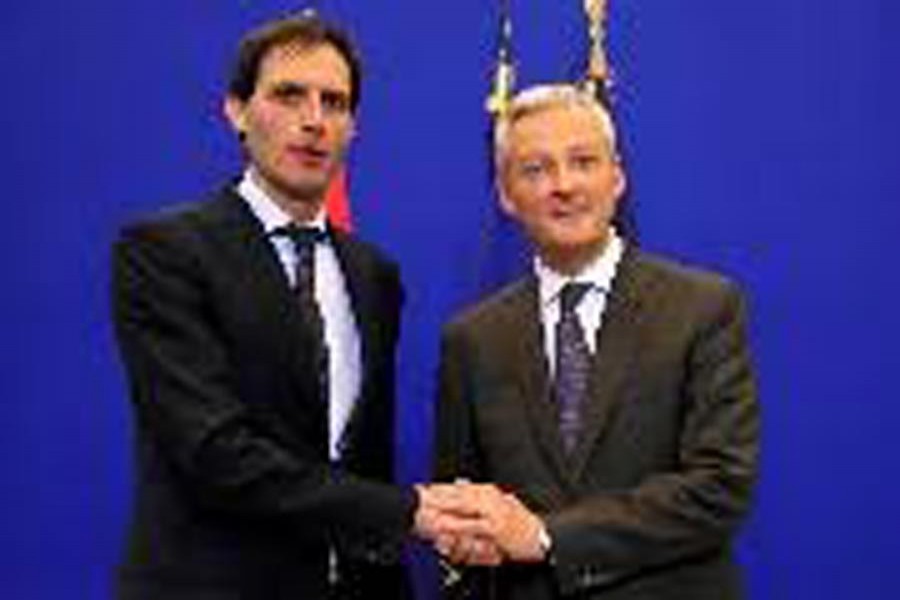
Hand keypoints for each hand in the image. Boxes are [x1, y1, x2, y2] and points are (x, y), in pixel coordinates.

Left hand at [415, 482, 547, 563]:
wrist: (541, 536)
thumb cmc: (520, 523)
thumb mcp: (500, 504)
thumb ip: (479, 496)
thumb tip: (461, 486)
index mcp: (489, 492)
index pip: (460, 487)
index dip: (441, 488)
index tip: (425, 489)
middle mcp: (490, 498)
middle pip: (458, 494)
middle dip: (439, 495)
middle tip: (421, 497)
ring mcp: (493, 512)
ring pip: (463, 507)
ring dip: (445, 508)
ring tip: (428, 510)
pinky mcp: (495, 528)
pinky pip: (472, 526)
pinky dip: (458, 525)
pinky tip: (446, 526)